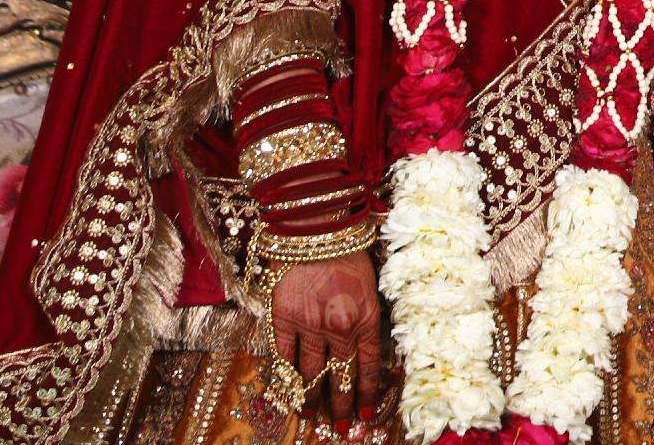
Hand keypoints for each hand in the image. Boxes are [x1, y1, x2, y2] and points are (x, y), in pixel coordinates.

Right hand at [269, 252, 385, 432]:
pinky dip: (286, 376)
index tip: (365, 413)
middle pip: (340, 376)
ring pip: (311, 372)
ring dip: (313, 398)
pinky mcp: (282, 318)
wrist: (316, 228)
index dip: (367, 391)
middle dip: (341, 404)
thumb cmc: (350, 253)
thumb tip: (366, 351)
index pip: (369, 365)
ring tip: (315, 417)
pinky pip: (283, 355)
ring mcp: (308, 325)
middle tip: (341, 427)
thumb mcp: (371, 286)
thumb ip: (367, 318)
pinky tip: (289, 391)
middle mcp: (339, 327)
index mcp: (366, 317)